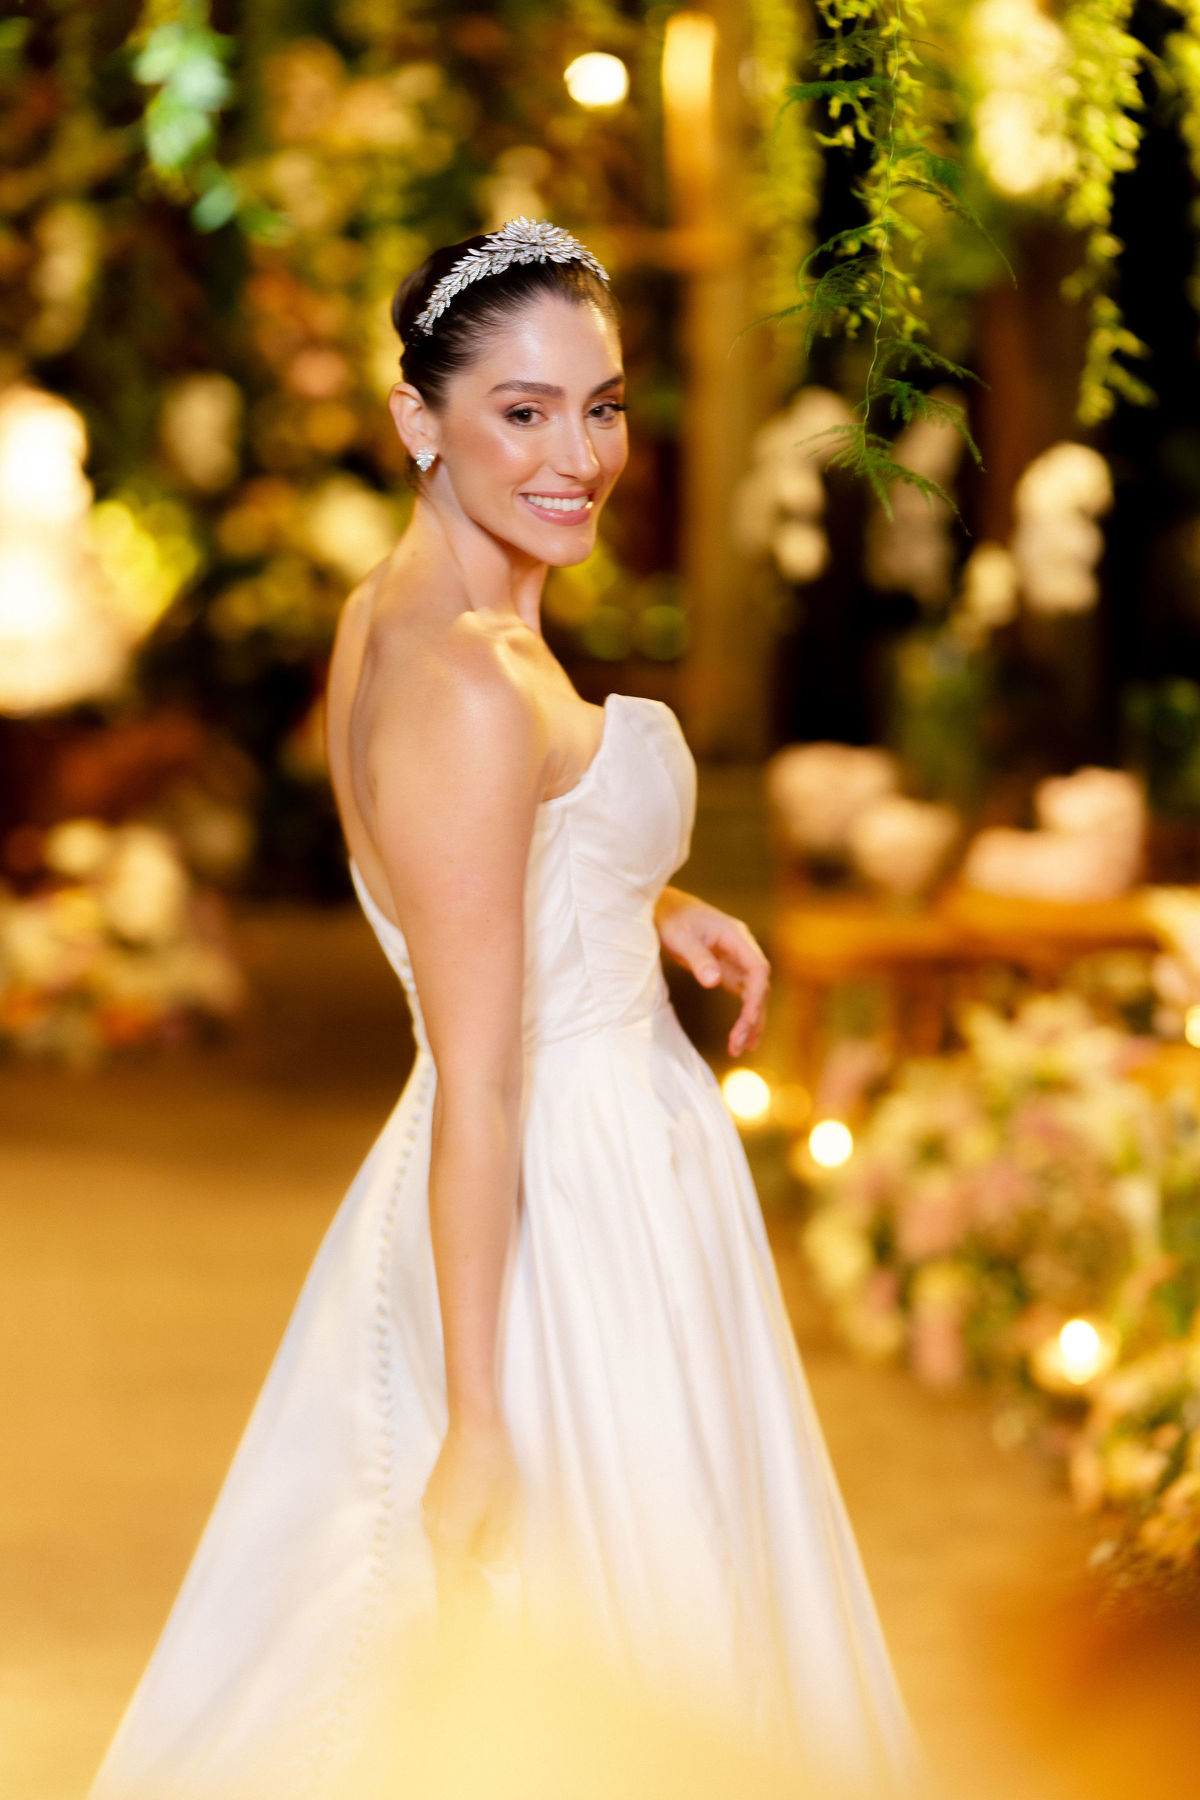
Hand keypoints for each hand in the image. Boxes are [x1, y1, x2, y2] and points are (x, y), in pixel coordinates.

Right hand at [421, 1414, 523, 1602]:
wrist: (473, 1424)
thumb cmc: (493, 1466)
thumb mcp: (505, 1510)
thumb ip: (496, 1544)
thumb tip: (492, 1563)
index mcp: (450, 1537)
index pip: (449, 1585)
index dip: (458, 1606)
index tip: (470, 1617)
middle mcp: (434, 1525)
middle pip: (448, 1564)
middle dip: (466, 1578)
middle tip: (486, 1589)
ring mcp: (431, 1507)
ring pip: (447, 1541)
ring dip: (465, 1552)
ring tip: (488, 1550)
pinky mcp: (434, 1492)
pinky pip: (445, 1522)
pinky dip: (460, 1531)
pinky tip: (479, 1519)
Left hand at [654, 887, 770, 1057]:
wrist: (661, 906)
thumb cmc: (670, 918)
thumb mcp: (679, 937)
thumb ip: (698, 959)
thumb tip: (715, 982)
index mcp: (736, 936)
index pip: (758, 970)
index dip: (756, 998)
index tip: (746, 1022)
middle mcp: (742, 948)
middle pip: (760, 986)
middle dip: (753, 1016)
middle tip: (739, 1045)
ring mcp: (736, 959)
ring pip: (754, 993)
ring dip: (751, 1020)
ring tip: (741, 1049)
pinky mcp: (727, 969)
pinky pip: (742, 994)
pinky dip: (743, 1014)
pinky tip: (739, 1036)